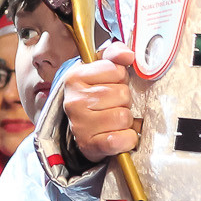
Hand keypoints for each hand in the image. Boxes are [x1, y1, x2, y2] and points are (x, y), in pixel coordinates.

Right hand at [63, 42, 136, 160]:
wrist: (84, 130)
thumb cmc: (96, 95)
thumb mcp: (101, 69)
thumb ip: (114, 54)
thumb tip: (127, 55)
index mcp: (74, 77)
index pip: (116, 70)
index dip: (120, 77)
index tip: (111, 84)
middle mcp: (74, 101)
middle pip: (122, 94)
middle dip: (124, 100)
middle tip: (113, 104)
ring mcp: (80, 125)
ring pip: (124, 116)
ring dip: (126, 119)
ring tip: (114, 119)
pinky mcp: (90, 146)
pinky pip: (120, 140)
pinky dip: (127, 139)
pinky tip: (118, 135)